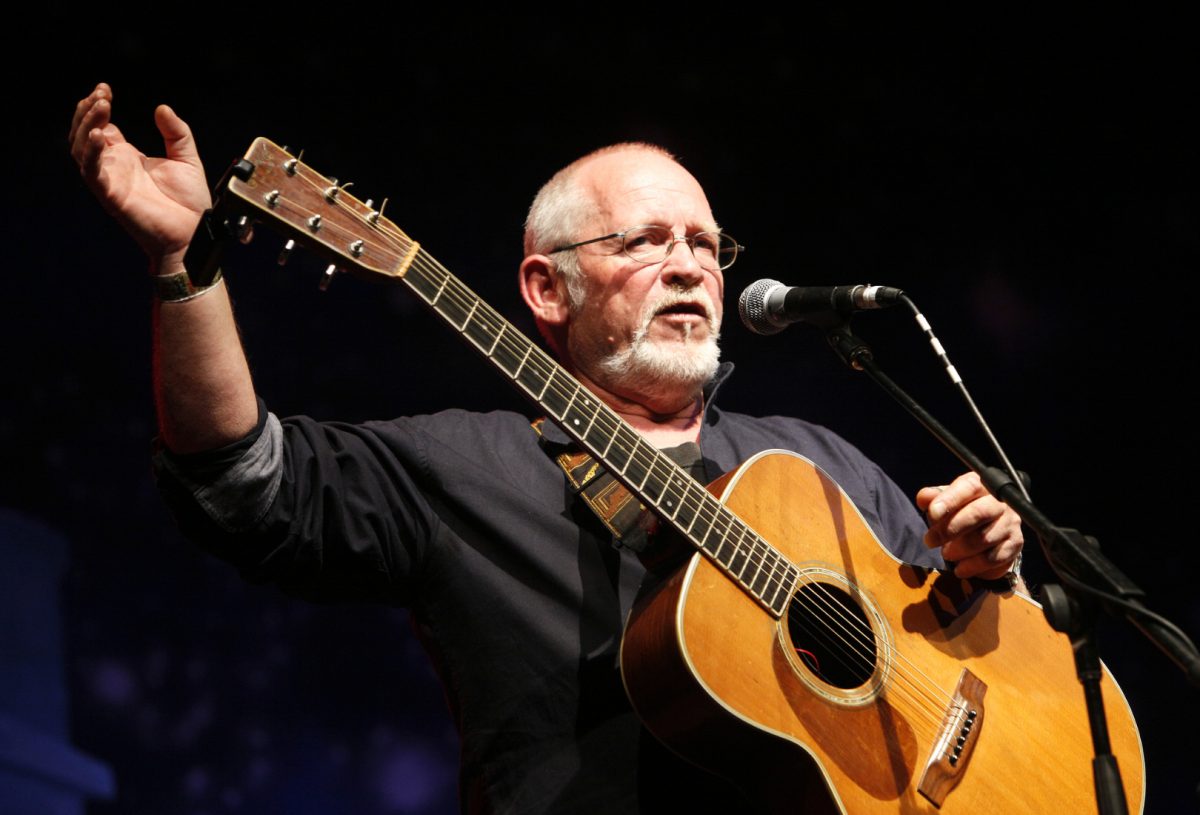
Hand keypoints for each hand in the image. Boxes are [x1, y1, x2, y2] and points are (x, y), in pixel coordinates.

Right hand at [69, 83, 211, 270]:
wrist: (195, 234)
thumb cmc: (190, 203)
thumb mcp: (187, 159)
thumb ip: (176, 133)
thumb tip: (162, 108)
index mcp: (128, 158)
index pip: (101, 126)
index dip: (98, 106)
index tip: (104, 88)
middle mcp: (115, 167)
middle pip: (85, 134)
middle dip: (88, 111)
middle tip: (100, 94)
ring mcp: (110, 181)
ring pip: (81, 150)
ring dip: (86, 126)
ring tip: (99, 106)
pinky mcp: (111, 196)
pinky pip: (92, 173)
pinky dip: (91, 153)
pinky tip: (99, 135)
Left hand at [917, 472, 1022, 579]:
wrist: (990, 531)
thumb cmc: (962, 512)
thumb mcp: (946, 501)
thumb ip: (934, 498)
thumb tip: (923, 498)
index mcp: (981, 485)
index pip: (968, 487)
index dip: (949, 499)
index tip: (932, 513)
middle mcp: (1000, 502)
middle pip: (978, 513)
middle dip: (950, 529)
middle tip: (930, 540)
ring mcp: (1010, 523)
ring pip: (985, 538)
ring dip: (960, 549)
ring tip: (946, 553)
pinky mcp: (1015, 544)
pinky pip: (994, 557)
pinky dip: (973, 566)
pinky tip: (960, 568)